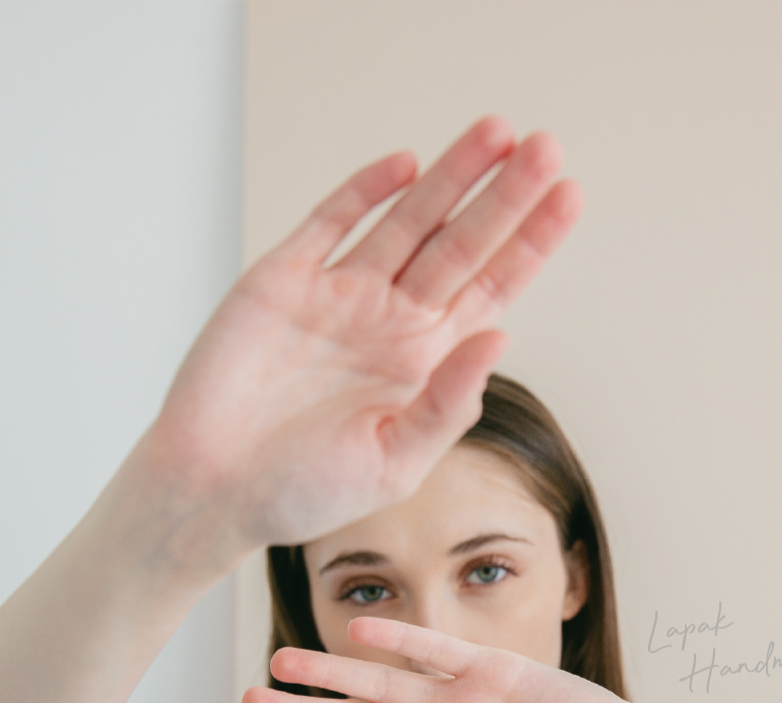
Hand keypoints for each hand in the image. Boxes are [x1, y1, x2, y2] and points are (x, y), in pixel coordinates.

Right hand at [145, 117, 583, 561]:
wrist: (211, 489)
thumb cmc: (303, 491)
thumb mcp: (394, 465)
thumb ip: (447, 405)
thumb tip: (498, 337)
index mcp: (422, 365)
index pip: (491, 290)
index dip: (529, 244)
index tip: (570, 198)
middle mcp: (389, 322)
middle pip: (460, 243)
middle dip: (504, 196)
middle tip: (548, 148)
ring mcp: (338, 295)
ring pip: (407, 220)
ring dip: (451, 176)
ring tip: (498, 131)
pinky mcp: (282, 280)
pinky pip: (330, 222)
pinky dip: (365, 192)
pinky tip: (407, 164)